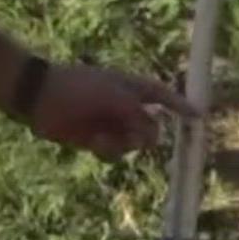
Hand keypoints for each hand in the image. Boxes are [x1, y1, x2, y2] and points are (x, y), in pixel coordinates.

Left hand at [26, 63, 189, 160]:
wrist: (39, 97)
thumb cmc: (79, 88)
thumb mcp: (114, 98)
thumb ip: (138, 115)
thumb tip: (151, 137)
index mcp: (132, 87)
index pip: (163, 96)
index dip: (181, 106)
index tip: (198, 117)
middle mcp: (125, 106)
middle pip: (151, 128)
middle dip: (143, 135)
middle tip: (132, 136)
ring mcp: (110, 123)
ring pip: (133, 144)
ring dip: (121, 143)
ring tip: (101, 136)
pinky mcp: (96, 139)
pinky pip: (114, 152)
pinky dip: (107, 150)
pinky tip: (93, 142)